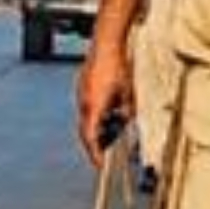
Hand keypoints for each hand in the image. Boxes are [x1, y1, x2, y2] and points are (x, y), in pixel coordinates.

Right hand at [78, 41, 135, 167]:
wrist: (106, 43)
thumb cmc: (117, 66)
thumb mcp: (128, 93)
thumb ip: (127, 111)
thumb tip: (128, 121)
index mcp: (94, 107)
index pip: (91, 138)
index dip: (95, 154)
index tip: (100, 165)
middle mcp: (84, 103)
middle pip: (86, 132)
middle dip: (96, 144)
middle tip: (104, 154)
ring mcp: (81, 94)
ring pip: (87, 120)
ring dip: (97, 128)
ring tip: (111, 131)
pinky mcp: (82, 87)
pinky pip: (87, 108)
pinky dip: (96, 116)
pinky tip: (108, 113)